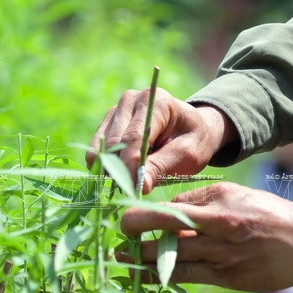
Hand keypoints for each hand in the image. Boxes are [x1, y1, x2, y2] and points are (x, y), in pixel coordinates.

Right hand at [87, 88, 236, 192]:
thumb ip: (163, 167)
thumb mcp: (188, 155)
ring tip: (130, 184)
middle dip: (121, 170)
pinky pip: (98, 149)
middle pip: (115, 141)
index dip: (131, 164)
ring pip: (103, 146)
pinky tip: (122, 176)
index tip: (132, 188)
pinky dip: (106, 166)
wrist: (190, 130)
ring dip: (112, 169)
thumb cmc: (194, 140)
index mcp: (156, 100)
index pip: (135, 136)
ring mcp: (117, 109)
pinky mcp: (108, 122)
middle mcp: (132, 100)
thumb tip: (140, 186)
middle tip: (131, 192)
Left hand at [117, 182, 292, 290]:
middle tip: (116, 240)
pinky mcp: (228, 280)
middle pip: (165, 241)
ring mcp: (223, 261)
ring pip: (172, 264)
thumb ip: (199, 199)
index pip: (170, 213)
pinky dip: (166, 275)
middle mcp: (218, 236)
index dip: (141, 217)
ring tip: (124, 258)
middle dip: (135, 242)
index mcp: (220, 209)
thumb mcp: (234, 193)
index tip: (122, 217)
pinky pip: (189, 278)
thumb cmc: (268, 211)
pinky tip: (149, 273)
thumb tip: (167, 208)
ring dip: (144, 262)